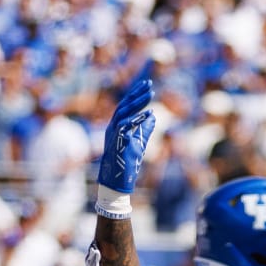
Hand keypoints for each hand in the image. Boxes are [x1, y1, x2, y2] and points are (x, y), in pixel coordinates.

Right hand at [97, 66, 155, 197]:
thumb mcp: (139, 144)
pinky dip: (136, 119)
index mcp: (117, 126)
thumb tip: (153, 116)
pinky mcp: (117, 141)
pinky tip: (147, 113)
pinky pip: (125, 126)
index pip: (127, 106)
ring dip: (137, 102)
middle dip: (137, 93)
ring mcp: (113, 133)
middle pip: (124, 105)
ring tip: (150, 93)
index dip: (136, 95)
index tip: (148, 86)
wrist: (116, 182)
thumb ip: (145, 130)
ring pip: (124, 112)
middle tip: (149, 84)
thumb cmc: (126, 164)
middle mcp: (113, 126)